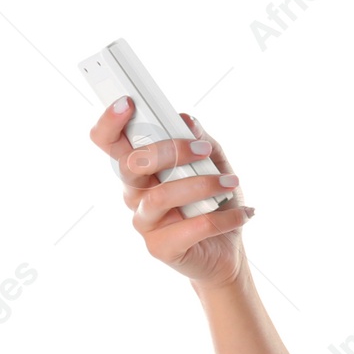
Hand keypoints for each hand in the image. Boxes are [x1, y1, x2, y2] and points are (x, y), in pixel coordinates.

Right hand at [89, 98, 253, 289]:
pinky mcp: (160, 247)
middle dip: (170, 150)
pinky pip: (188, 229)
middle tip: (205, 151)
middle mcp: (135, 193)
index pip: (110, 142)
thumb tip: (187, 120)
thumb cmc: (215, 203)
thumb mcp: (215, 165)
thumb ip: (202, 141)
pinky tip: (243, 213)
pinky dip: (222, 218)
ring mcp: (144, 221)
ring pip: (158, 196)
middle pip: (131, 164)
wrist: (227, 251)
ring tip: (231, 183)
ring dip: (201, 185)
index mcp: (141, 169)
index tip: (128, 102)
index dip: (110, 122)